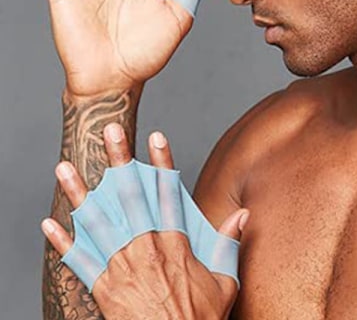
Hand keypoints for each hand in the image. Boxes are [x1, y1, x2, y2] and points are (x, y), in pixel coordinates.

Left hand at [42, 124, 248, 319]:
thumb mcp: (224, 283)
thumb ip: (228, 244)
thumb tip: (243, 214)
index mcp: (176, 245)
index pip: (168, 193)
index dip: (162, 162)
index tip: (155, 136)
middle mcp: (146, 249)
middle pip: (130, 196)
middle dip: (119, 161)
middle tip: (109, 132)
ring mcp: (122, 268)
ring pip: (98, 222)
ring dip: (80, 193)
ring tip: (64, 168)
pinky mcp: (103, 290)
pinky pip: (79, 262)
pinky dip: (63, 242)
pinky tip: (48, 223)